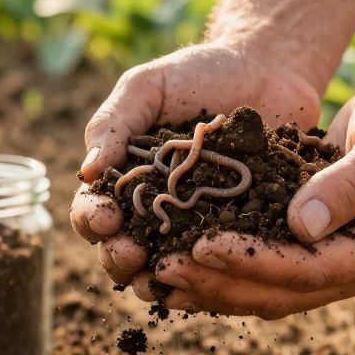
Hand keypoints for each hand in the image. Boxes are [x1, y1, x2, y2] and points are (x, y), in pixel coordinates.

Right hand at [69, 38, 323, 283]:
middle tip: (130, 253)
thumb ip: (114, 123)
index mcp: (126, 181)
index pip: (95, 210)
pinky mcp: (240, 235)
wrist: (268, 70)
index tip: (104, 217)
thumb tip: (87, 172)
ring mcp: (198, 228)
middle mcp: (157, 212)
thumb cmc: (199, 75)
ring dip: (156, 281)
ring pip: (167, 270)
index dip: (92, 219)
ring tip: (159, 281)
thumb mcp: (149, 87)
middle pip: (124, 250)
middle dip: (119, 257)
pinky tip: (209, 283)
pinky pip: (220, 267)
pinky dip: (209, 281)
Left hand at [128, 71, 354, 317]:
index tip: (201, 246)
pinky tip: (182, 258)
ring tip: (158, 276)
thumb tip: (301, 226)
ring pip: (269, 291)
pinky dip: (227, 267)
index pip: (308, 269)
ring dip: (215, 286)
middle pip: (281, 292)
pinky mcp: (317, 245)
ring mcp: (338, 261)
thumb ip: (346, 185)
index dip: (251, 261)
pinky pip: (267, 268)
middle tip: (162, 270)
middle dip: (220, 283)